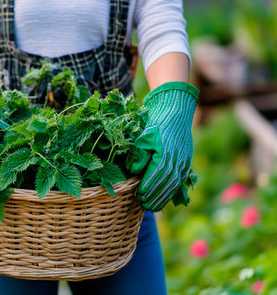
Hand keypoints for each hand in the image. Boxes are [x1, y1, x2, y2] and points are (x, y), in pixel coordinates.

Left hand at [131, 82, 198, 210]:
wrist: (176, 114)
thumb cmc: (156, 125)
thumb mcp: (143, 137)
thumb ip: (139, 155)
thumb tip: (135, 171)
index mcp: (165, 152)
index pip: (156, 174)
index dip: (147, 186)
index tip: (138, 195)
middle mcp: (177, 159)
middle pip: (166, 183)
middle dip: (154, 196)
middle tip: (143, 205)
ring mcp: (183, 162)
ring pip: (174, 184)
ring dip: (163, 197)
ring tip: (151, 207)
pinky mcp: (186, 164)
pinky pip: (179, 182)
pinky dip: (171, 192)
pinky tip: (163, 200)